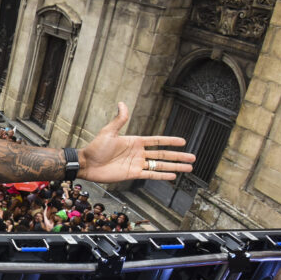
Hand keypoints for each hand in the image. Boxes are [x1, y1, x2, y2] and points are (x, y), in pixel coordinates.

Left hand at [78, 102, 196, 182]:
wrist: (87, 164)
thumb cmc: (96, 147)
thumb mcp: (109, 132)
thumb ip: (119, 120)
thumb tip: (122, 103)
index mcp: (135, 142)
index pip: (157, 141)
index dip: (170, 141)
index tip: (183, 141)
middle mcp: (138, 153)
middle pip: (163, 155)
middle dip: (178, 156)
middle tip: (193, 157)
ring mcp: (137, 164)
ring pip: (160, 166)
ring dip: (174, 167)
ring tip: (189, 168)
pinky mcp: (133, 174)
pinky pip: (150, 175)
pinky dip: (162, 175)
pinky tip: (173, 176)